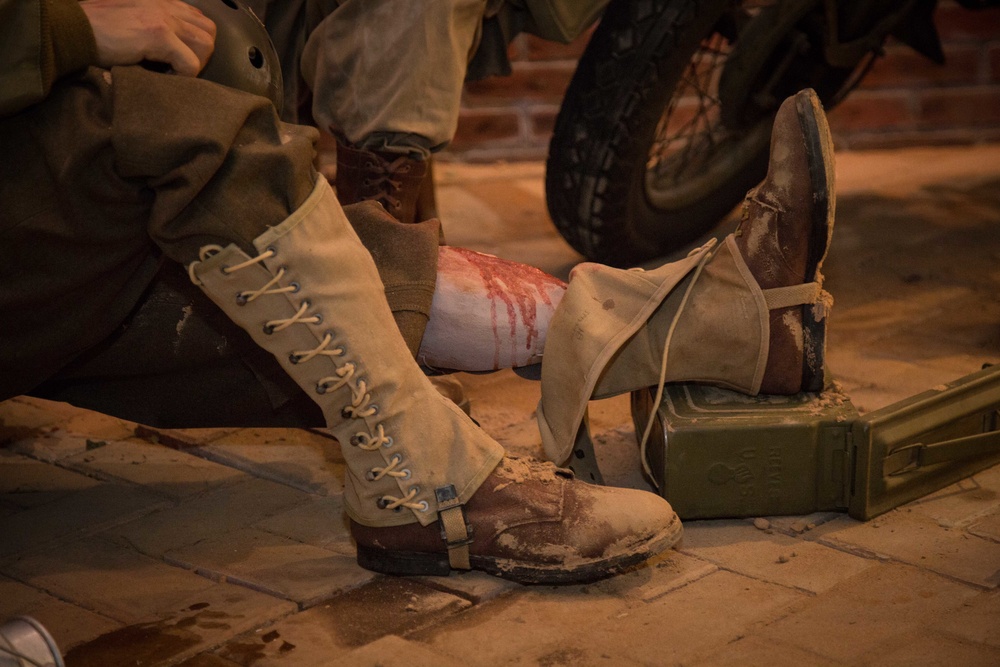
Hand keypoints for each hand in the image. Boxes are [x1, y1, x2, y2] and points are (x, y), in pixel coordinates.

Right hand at [79, 0, 216, 75]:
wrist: (72, 28)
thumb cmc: (95, 29)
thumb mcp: (129, 18)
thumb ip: (151, 25)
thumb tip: (169, 48)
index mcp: (161, 1)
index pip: (198, 19)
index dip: (194, 42)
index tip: (178, 58)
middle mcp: (166, 6)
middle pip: (209, 32)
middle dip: (201, 55)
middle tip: (180, 69)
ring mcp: (163, 19)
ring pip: (205, 46)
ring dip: (195, 64)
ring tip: (174, 73)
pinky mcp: (158, 35)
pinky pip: (190, 63)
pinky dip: (183, 75)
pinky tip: (164, 77)